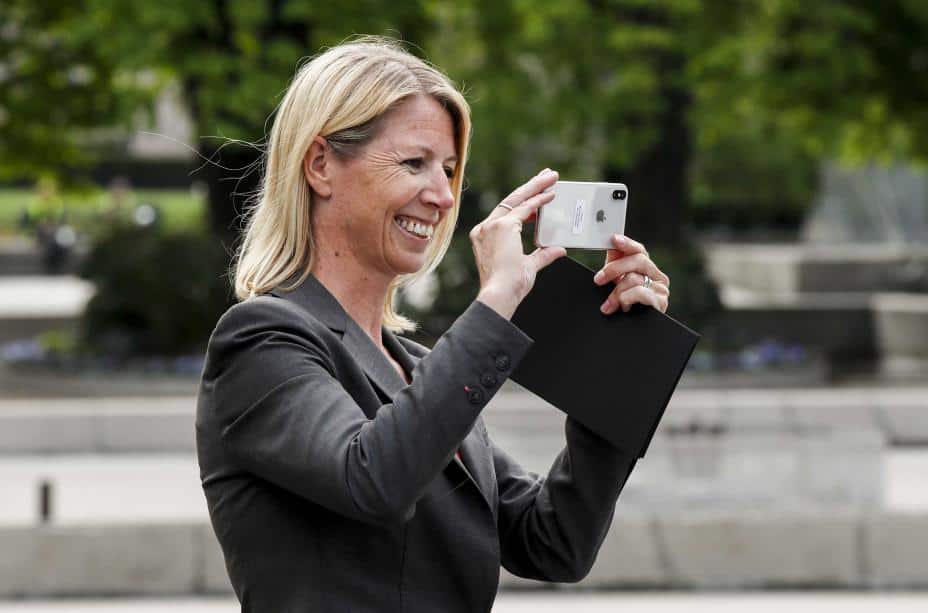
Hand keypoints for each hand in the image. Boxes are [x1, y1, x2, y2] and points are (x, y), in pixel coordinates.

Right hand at [471, 168, 566, 318]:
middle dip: (530, 187)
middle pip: (510, 200)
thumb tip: (558, 249)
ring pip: (516, 199)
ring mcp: (491, 226)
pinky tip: (551, 195)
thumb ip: (543, 255)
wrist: (499, 295)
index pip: (506, 213)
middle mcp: (484, 228)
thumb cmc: (508, 287)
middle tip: (546, 176)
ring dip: (536, 187)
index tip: (536, 193)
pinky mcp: (502, 226)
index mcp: (485, 236)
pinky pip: (524, 208)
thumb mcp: (529, 267)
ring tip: (551, 178)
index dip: (523, 202)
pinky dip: (539, 201)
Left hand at [592, 234, 669, 313]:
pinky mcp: (661, 302)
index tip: (613, 239)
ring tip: (608, 305)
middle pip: (638, 260)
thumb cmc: (624, 308)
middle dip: (614, 269)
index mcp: (646, 269)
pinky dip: (628, 298)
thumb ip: (616, 266)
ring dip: (617, 292)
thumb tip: (611, 247)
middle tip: (598, 279)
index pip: (639, 250)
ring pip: (636, 278)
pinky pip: (642, 292)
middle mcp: (657, 276)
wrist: (634, 337)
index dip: (626, 243)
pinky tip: (622, 306)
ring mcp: (661, 289)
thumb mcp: (616, 285)